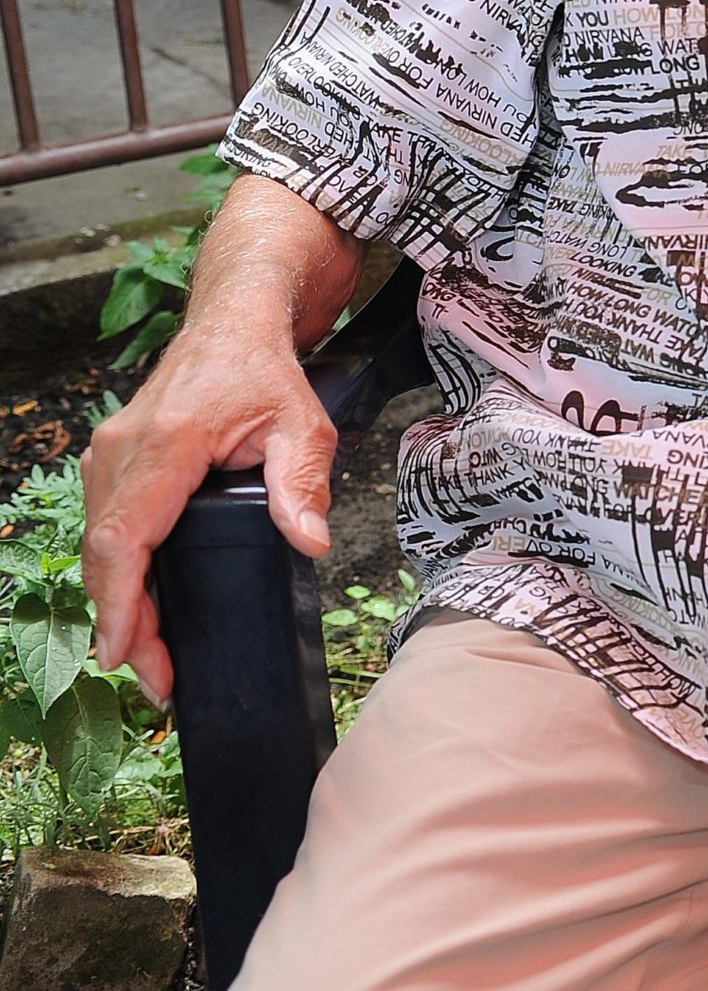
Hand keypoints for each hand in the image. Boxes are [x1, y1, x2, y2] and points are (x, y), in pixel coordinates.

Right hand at [82, 331, 336, 704]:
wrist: (233, 326)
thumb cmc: (265, 372)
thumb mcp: (303, 423)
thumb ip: (304, 483)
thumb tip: (310, 540)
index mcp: (166, 442)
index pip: (126, 535)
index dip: (120, 601)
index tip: (124, 653)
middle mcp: (123, 450)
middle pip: (105, 554)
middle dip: (124, 623)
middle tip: (158, 678)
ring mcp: (110, 456)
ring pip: (100, 546)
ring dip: (119, 603)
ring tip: (152, 656)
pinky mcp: (112, 464)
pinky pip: (107, 528)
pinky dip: (119, 574)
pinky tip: (141, 609)